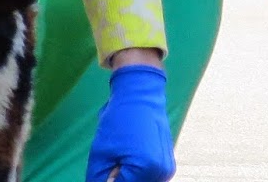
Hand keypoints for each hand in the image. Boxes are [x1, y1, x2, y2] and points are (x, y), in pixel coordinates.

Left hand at [87, 62, 174, 181]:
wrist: (140, 94)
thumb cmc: (119, 120)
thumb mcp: (100, 155)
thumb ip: (99, 180)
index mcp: (146, 169)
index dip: (109, 179)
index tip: (107, 166)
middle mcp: (161, 172)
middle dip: (120, 178)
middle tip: (115, 160)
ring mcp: (167, 168)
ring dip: (129, 177)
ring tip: (123, 155)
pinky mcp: (168, 163)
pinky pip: (149, 177)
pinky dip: (138, 172)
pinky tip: (133, 154)